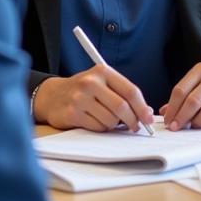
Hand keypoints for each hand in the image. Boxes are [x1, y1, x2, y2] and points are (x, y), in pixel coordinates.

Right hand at [33, 68, 152, 132]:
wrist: (52, 95)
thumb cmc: (84, 90)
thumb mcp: (103, 83)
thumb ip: (123, 94)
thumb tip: (147, 112)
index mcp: (103, 71)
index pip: (130, 91)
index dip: (142, 107)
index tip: (149, 118)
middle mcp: (91, 83)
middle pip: (122, 107)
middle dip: (133, 120)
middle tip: (135, 127)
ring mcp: (80, 98)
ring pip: (110, 120)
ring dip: (115, 126)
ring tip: (109, 121)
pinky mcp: (72, 114)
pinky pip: (97, 127)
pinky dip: (102, 129)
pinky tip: (96, 122)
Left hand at [160, 63, 200, 129]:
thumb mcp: (200, 86)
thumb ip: (183, 97)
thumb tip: (164, 112)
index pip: (181, 90)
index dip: (172, 108)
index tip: (168, 121)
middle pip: (192, 102)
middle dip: (181, 118)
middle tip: (176, 128)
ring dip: (198, 123)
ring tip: (196, 124)